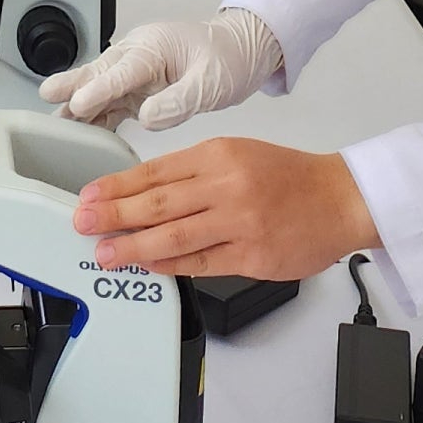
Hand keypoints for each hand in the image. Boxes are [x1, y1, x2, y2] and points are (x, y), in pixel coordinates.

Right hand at [40, 9, 283, 131]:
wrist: (240, 51)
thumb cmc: (228, 57)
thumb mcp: (211, 80)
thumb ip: (178, 99)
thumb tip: (147, 117)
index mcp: (156, 47)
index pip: (122, 69)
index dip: (99, 88)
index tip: (79, 103)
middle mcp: (140, 55)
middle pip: (100, 72)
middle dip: (73, 85)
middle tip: (48, 98)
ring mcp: (136, 72)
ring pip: (100, 87)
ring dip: (78, 104)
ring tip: (54, 122)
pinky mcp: (138, 88)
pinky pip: (111, 102)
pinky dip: (95, 115)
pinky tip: (81, 130)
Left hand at [72, 138, 376, 280]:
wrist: (339, 198)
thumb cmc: (288, 176)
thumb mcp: (237, 154)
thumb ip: (194, 173)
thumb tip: (145, 194)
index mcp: (218, 155)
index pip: (155, 171)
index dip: (117, 186)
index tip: (89, 197)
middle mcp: (225, 185)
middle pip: (157, 202)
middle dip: (113, 214)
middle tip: (83, 224)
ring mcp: (238, 222)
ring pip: (173, 236)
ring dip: (133, 247)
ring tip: (105, 253)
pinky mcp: (251, 256)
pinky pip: (201, 263)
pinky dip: (170, 266)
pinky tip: (148, 268)